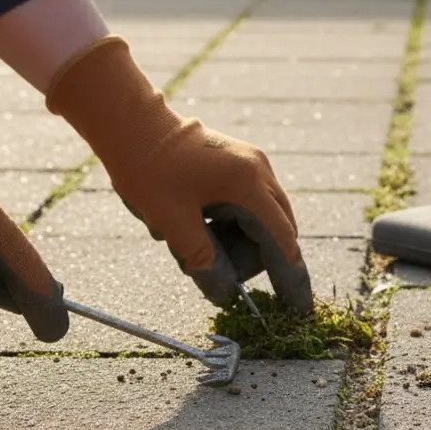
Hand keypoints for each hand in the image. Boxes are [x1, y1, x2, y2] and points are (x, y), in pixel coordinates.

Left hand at [45, 36, 312, 311]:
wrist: (131, 124)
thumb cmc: (148, 170)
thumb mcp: (173, 223)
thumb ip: (204, 261)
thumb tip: (226, 295)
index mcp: (247, 185)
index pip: (281, 240)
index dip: (290, 275)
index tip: (299, 305)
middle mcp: (259, 171)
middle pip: (278, 229)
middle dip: (256, 259)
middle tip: (220, 272)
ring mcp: (252, 163)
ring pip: (264, 217)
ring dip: (241, 240)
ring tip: (197, 240)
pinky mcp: (240, 162)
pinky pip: (251, 202)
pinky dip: (235, 223)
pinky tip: (201, 224)